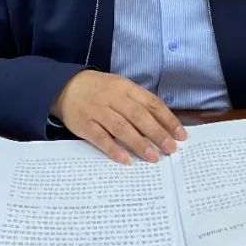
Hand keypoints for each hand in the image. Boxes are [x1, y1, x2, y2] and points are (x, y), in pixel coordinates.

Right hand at [51, 71, 186, 163]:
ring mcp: (98, 111)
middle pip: (139, 116)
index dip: (167, 119)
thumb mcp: (120, 87)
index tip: (180, 135)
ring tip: (153, 157)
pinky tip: (126, 159)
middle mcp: (113, 98)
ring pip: (121, 127)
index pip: (151, 103)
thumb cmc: (99, 90)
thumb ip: (138, 103)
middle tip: (171, 148)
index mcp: (126, 87)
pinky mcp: (84, 124)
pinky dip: (113, 149)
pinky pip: (101, 138)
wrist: (65, 86)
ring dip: (139, 143)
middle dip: (157, 133)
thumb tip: (163, 125)